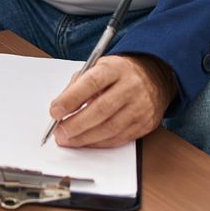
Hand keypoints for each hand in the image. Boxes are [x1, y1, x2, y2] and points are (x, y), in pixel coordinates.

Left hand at [48, 54, 176, 148]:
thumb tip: (58, 107)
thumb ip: (77, 85)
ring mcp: (140, 106)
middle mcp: (131, 87)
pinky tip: (86, 142)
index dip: (70, 99)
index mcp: (115, 69)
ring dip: (85, 138)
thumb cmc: (118, 73)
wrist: (155, 76)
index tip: (54, 111)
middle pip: (101, 109)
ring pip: (110, 128)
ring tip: (68, 140)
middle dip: (76, 124)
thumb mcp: (98, 67)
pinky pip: (119, 138)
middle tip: (59, 132)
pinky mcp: (146, 123)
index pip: (91, 83)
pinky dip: (99, 143)